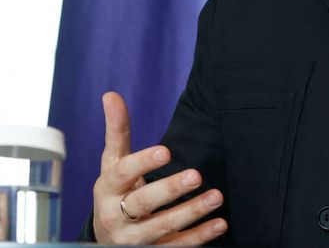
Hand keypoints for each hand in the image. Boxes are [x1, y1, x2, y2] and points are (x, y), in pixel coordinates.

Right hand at [92, 92, 227, 244]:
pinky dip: (199, 237)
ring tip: (216, 196)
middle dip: (170, 190)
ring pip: (162, 227)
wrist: (109, 236)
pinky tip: (219, 223)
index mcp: (108, 189)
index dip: (143, 163)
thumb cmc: (117, 191)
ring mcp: (134, 238)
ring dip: (191, 213)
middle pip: (143, 203)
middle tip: (196, 175)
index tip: (166, 151)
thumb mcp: (113, 163)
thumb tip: (111, 95)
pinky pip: (177, 246)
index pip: (122, 174)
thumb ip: (117, 131)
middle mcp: (117, 216)